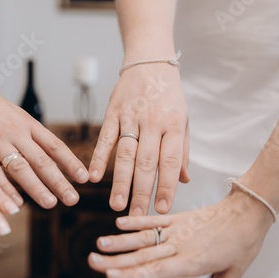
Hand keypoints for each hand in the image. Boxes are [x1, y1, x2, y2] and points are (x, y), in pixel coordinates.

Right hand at [0, 62, 88, 208]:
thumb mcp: (18, 116)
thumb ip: (34, 137)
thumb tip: (55, 158)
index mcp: (27, 123)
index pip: (54, 145)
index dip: (70, 162)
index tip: (84, 177)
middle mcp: (14, 132)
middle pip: (40, 159)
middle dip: (58, 180)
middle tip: (72, 198)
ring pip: (18, 167)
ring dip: (36, 187)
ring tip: (50, 203)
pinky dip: (4, 189)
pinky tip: (15, 203)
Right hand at [88, 190, 273, 277]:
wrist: (248, 211)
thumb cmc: (243, 245)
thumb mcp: (232, 275)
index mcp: (192, 261)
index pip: (156, 270)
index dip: (132, 274)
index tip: (110, 276)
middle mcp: (180, 245)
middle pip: (142, 255)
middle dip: (116, 260)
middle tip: (92, 261)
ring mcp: (177, 229)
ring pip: (143, 237)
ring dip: (120, 241)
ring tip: (99, 245)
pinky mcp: (178, 217)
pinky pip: (154, 220)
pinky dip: (136, 221)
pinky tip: (120, 223)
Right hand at [89, 64, 189, 215]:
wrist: (150, 61)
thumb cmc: (169, 94)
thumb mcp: (184, 120)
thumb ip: (182, 151)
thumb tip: (183, 180)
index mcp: (174, 125)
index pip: (170, 162)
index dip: (166, 187)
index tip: (162, 210)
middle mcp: (153, 122)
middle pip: (146, 163)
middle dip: (141, 192)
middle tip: (136, 216)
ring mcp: (131, 116)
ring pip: (125, 154)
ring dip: (120, 181)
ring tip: (116, 204)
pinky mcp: (113, 112)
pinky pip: (105, 137)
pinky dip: (99, 157)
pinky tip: (94, 176)